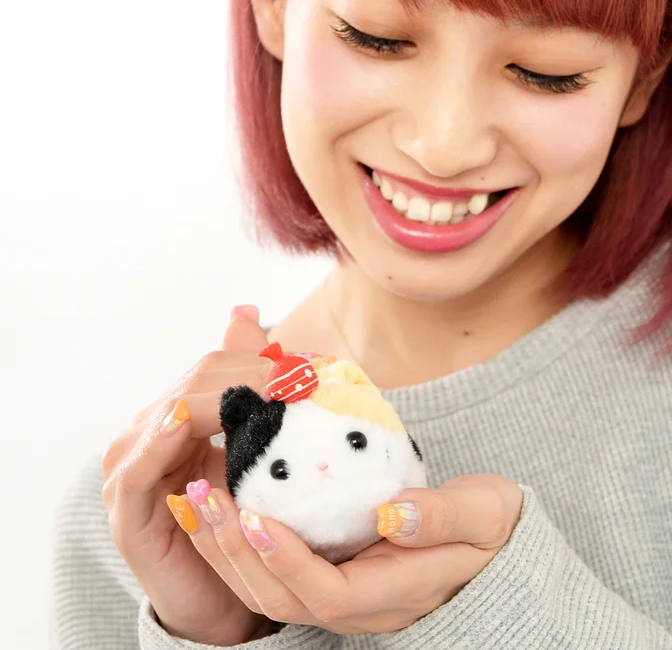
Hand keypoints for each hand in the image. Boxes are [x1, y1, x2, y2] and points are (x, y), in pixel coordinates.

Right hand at [101, 306, 273, 644]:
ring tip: (279, 392)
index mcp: (175, 415)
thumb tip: (248, 310)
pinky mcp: (124, 509)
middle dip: (254, 376)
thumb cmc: (238, 520)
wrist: (220, 596)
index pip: (216, 368)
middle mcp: (146, 434)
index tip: (312, 368)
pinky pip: (139, 466)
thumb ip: (245, 381)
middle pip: (199, 383)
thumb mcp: (249, 446)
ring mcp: (128, 468)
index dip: (262, 363)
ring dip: (226, 398)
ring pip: (175, 412)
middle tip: (305, 378)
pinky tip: (191, 422)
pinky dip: (164, 439)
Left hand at [172, 473, 522, 633]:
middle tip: (201, 496)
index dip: (283, 559)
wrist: (496, 549)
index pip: (325, 592)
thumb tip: (394, 513)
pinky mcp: (333, 572)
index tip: (250, 512)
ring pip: (267, 588)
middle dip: (233, 551)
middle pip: (279, 598)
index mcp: (392, 594)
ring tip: (194, 497)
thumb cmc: (492, 531)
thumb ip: (443, 517)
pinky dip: (240, 540)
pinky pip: (274, 567)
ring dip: (225, 547)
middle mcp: (357, 605)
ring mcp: (342, 592)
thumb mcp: (484, 516)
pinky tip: (222, 502)